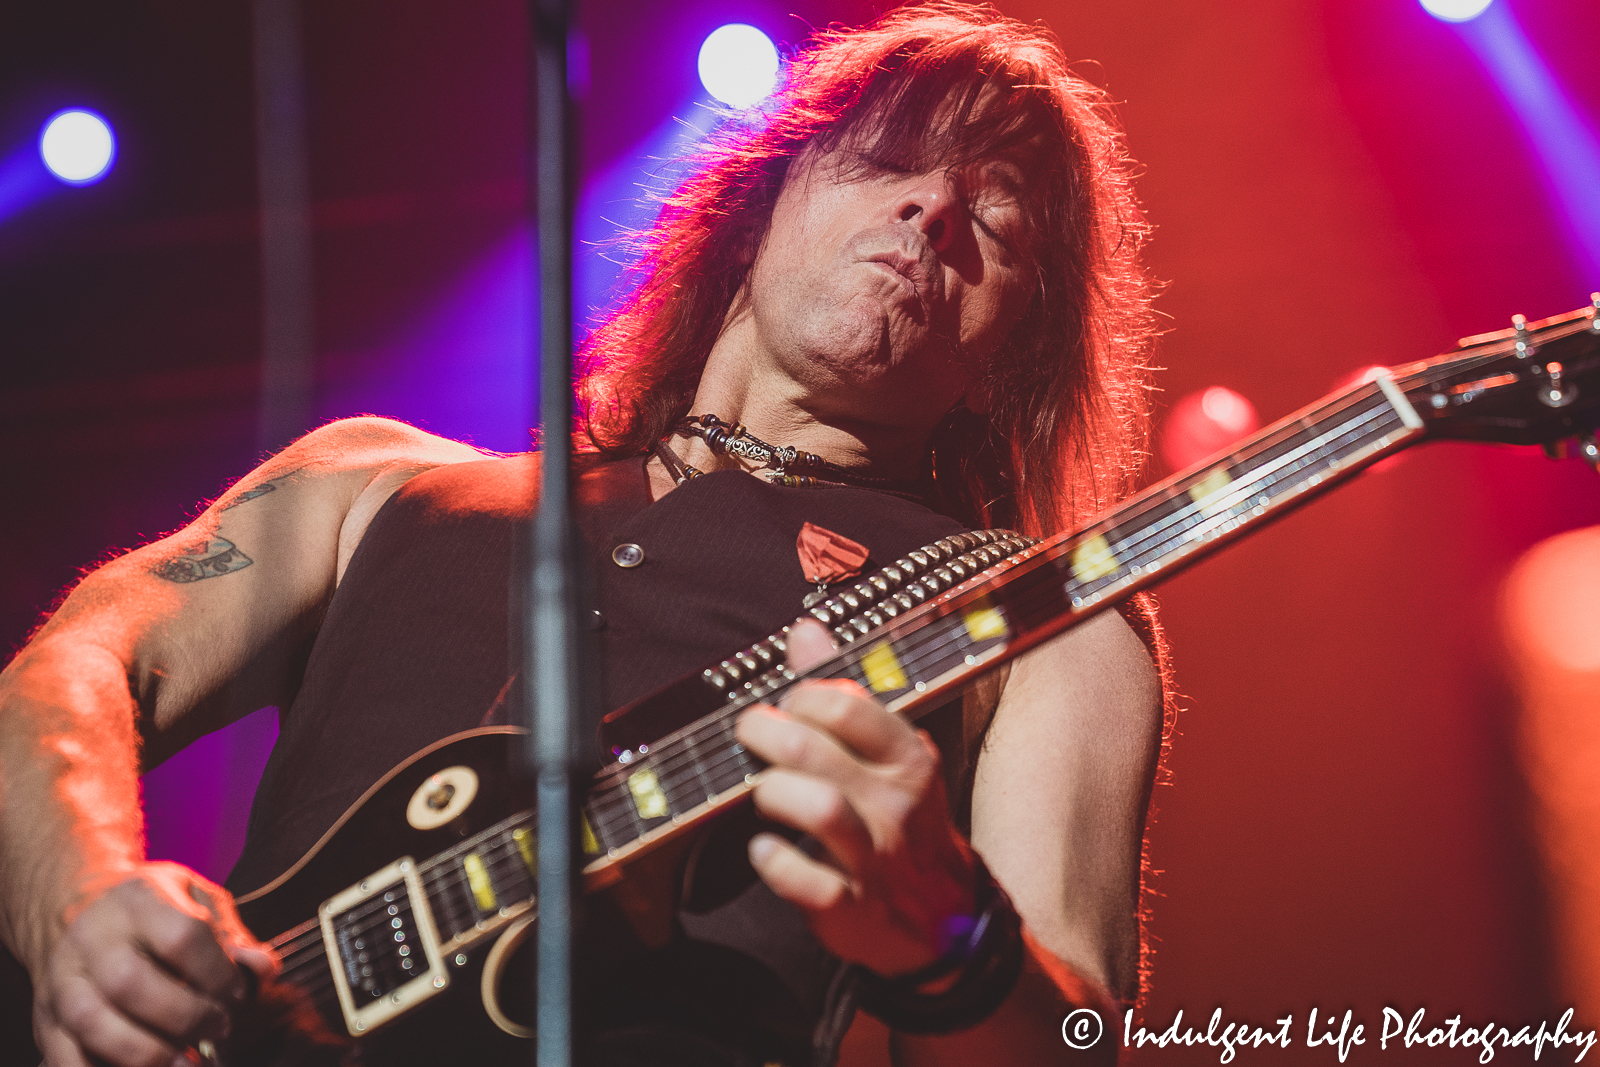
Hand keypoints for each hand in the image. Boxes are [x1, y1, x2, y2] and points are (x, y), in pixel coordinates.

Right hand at [33, 862, 277, 1066]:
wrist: (80, 909)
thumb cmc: (152, 910)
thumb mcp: (197, 900)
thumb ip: (232, 935)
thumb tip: (262, 969)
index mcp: (139, 902)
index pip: (181, 936)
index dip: (216, 972)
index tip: (237, 993)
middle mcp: (94, 939)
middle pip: (130, 983)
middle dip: (184, 1016)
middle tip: (217, 1028)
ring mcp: (63, 979)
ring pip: (92, 1023)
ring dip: (144, 1053)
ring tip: (185, 1063)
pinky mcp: (46, 1017)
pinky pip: (63, 1057)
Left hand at [736, 619, 976, 977]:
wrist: (944, 917)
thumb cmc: (901, 820)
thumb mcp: (887, 755)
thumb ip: (842, 692)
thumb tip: (804, 631)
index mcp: (907, 759)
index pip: (849, 706)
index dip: (800, 696)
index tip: (783, 704)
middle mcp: (896, 805)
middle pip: (817, 753)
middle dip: (767, 735)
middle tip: (749, 734)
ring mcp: (875, 859)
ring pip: (820, 810)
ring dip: (774, 793)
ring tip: (762, 792)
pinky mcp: (851, 908)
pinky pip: (807, 882)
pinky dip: (775, 862)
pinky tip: (765, 849)